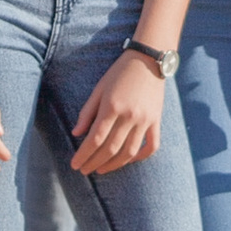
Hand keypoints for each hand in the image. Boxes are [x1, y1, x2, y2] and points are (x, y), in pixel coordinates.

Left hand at [71, 54, 165, 173]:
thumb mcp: (99, 89)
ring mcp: (145, 120)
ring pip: (129, 152)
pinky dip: (140, 157)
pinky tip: (128, 160)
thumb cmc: (119, 73)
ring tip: (100, 169)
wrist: (148, 60)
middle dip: (94, 162)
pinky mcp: (156, 121)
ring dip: (113, 165)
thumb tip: (75, 134)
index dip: (83, 154)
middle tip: (84, 170)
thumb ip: (87, 112)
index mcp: (112, 107)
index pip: (95, 139)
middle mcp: (129, 116)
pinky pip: (151, 146)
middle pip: (110, 148)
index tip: (75, 165)